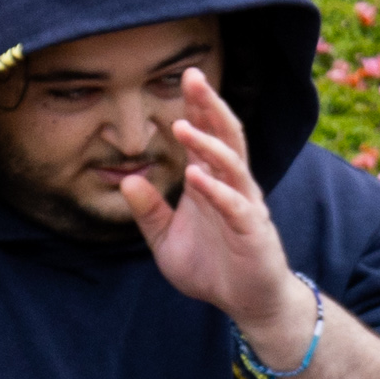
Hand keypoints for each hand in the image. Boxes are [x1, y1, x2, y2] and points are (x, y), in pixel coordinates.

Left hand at [121, 70, 303, 361]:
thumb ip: (149, 211)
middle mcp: (233, 186)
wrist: (248, 302)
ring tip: (183, 125)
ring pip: (232, 164)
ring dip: (208, 143)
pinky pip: (234, 205)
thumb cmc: (211, 268)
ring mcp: (245, 205)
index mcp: (213, 184)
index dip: (196, 108)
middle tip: (193, 76)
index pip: (207, 137)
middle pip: (226, 136)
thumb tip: (128, 179)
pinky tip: (196, 176)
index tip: (183, 78)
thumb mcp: (165, 240)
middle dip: (210, 106)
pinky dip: (215, 189)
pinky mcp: (251, 231)